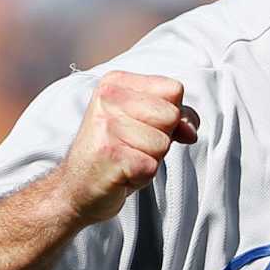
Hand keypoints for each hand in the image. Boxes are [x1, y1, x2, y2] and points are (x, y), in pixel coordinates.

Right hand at [56, 71, 197, 226]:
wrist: (77, 187)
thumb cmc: (117, 152)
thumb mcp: (146, 125)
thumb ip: (176, 117)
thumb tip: (191, 131)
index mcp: (116, 82)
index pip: (174, 89)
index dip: (172, 115)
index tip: (147, 127)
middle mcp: (108, 98)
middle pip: (171, 115)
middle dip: (162, 138)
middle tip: (133, 147)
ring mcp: (106, 125)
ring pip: (163, 143)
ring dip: (151, 159)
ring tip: (126, 159)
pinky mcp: (110, 155)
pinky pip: (152, 166)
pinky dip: (141, 177)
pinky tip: (121, 173)